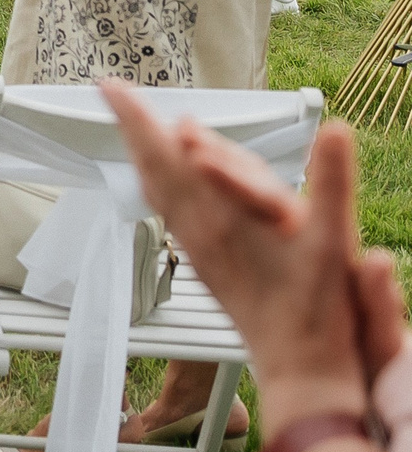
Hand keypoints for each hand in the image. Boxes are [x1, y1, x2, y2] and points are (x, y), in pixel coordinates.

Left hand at [106, 79, 379, 426]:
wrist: (299, 365)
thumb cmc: (317, 307)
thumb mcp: (335, 239)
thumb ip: (333, 181)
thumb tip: (338, 130)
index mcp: (223, 214)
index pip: (171, 153)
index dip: (141, 118)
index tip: (113, 86)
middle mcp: (201, 227)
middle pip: (156, 165)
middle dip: (134, 126)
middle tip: (113, 92)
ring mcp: (200, 245)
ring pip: (160, 189)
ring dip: (147, 153)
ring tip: (138, 126)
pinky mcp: (206, 262)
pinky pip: (172, 212)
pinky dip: (162, 184)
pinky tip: (167, 182)